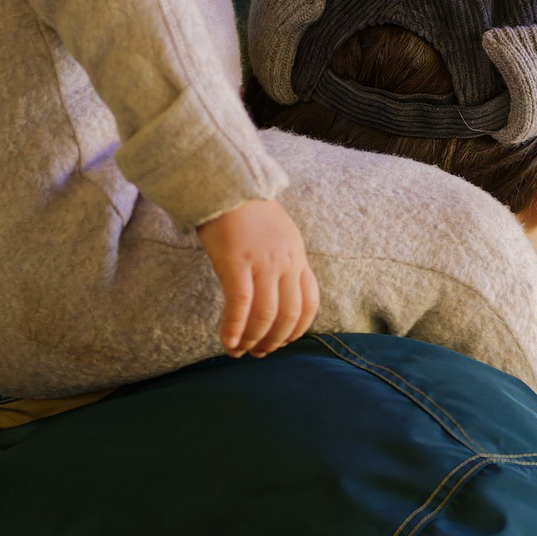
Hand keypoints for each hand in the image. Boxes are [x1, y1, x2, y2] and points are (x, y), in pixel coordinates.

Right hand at [195, 199, 319, 357]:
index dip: (298, 329)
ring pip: (266, 314)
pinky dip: (235, 328)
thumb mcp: (278, 234)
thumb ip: (281, 261)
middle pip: (290, 314)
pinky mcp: (236, 262)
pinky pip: (240, 304)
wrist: (227, 182)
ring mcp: (262, 262)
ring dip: (254, 339)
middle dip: (276, 340)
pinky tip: (227, 341)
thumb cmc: (246, 210)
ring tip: (241, 352)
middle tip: (260, 353)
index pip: (309, 302)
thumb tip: (274, 291)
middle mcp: (285, 262)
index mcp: (297, 256)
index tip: (283, 341)